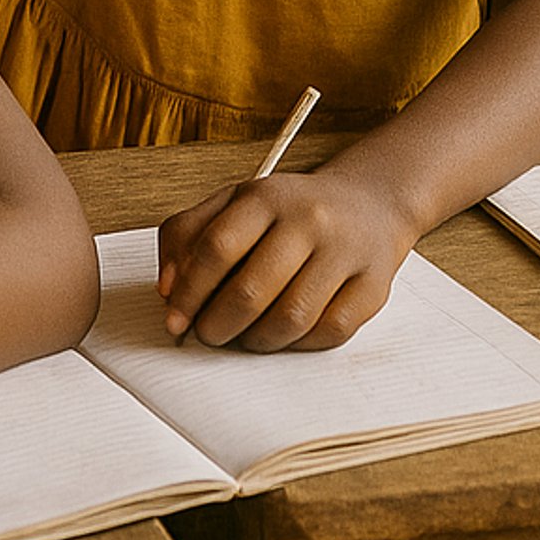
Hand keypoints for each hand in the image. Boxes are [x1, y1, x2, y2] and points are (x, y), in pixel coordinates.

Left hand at [156, 162, 415, 350]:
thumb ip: (189, 236)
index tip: (175, 321)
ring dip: (257, 340)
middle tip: (209, 335)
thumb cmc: (289, 212)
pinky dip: (300, 344)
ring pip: (290, 319)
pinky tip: (286, 333)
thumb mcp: (234, 204)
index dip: (189, 293)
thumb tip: (167, 289)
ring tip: (246, 335)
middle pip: (251, 291)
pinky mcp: (373, 285)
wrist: (369, 203)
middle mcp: (310, 219)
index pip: (217, 248)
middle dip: (218, 325)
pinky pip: (329, 333)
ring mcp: (345, 252)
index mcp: (267, 196)